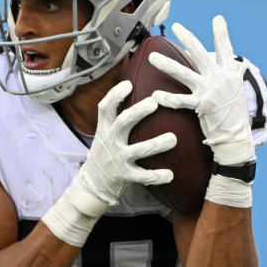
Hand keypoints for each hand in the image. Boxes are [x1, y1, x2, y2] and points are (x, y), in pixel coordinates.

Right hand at [73, 80, 176, 214]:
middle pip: (122, 123)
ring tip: (173, 138)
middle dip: (138, 112)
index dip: (115, 95)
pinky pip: (142, 176)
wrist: (93, 182)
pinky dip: (156, 176)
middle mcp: (110, 142)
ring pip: (137, 150)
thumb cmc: (106, 152)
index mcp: (105, 129)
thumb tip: (132, 87)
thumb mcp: (105, 133)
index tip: (128, 84)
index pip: (105, 108)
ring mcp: (117, 159)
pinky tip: (169, 174)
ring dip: (156, 144)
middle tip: (154, 102)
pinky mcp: (124, 176)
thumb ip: (116, 117)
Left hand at [148, 16, 254, 166]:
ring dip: (167, 65)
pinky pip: (182, 100)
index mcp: (229, 74)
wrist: (236, 136)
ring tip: (152, 58)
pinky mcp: (203, 106)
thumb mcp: (237, 89)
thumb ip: (234, 74)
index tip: (217, 18)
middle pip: (201, 54)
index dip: (222, 34)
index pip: (226, 49)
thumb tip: (237, 62)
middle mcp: (220, 79)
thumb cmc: (234, 113)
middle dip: (188, 39)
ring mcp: (211, 91)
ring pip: (185, 74)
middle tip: (176, 27)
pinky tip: (156, 96)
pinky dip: (168, 99)